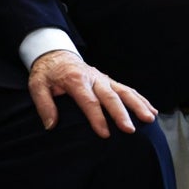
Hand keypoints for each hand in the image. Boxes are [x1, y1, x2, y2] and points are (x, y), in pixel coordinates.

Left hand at [29, 50, 157, 137]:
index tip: (105, 133)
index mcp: (75, 80)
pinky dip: (141, 99)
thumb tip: (50, 125)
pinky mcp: (109, 80)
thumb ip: (44, 104)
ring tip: (150, 118)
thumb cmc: (47, 73)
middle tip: (130, 129)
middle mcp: (93, 78)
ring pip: (124, 91)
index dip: (97, 117)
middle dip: (121, 113)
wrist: (55, 54)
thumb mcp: (37, 85)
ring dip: (138, 104)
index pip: (89, 100)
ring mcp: (103, 78)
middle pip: (110, 96)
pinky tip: (152, 111)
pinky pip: (128, 89)